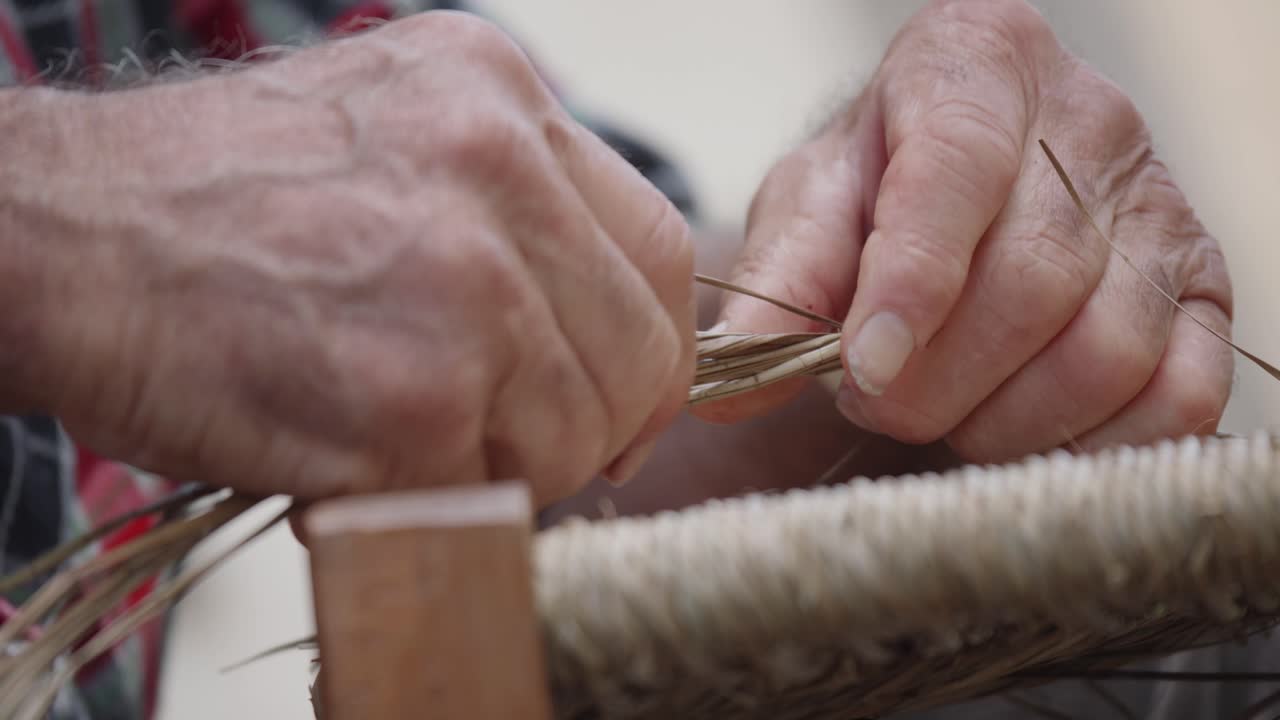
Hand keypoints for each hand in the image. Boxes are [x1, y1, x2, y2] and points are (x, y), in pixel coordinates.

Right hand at [0, 12, 694, 504]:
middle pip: (638, 351)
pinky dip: (426, 499)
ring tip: (406, 443)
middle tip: (516, 445)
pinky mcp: (408, 397)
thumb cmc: (211, 203)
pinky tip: (350, 460)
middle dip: (590, 425)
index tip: (615, 397)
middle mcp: (496, 170)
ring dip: (505, 468)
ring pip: (573, 433)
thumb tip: (590, 329)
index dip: (648, 348)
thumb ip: (509, 214)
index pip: (658, 249)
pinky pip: (482, 490)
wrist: (60, 235)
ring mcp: (462, 283)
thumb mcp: (391, 138)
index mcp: (500, 98)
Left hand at [695, 0, 1231, 462]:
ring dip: (1003, 419)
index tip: (862, 365)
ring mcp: (1160, 208)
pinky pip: (1177, 397)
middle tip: (876, 400)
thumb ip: (775, 283)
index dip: (912, 279)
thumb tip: (726, 376)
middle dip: (938, 379)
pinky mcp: (1200, 289)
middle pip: (1032, 279)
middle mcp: (1087, 124)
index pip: (956, 168)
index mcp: (975, 66)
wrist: (964, 180)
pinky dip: (1090, 444)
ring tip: (941, 412)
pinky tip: (1019, 429)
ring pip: (1107, 349)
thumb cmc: (880, 187)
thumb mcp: (811, 207)